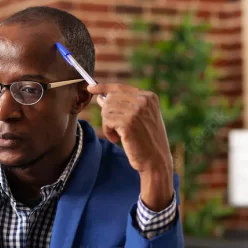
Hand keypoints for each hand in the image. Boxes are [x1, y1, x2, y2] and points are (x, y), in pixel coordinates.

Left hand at [89, 83, 173, 210]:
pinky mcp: (128, 122)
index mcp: (149, 97)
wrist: (156, 160)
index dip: (103, 87)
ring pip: (107, 110)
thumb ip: (123, 106)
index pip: (120, 87)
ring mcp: (136, 111)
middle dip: (108, 114)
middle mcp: (143, 100)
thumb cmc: (147, 141)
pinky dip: (108, 131)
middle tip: (115, 128)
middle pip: (111, 99)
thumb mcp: (139, 119)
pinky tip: (117, 139)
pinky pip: (107, 121)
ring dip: (108, 124)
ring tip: (118, 135)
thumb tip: (101, 98)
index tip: (90, 87)